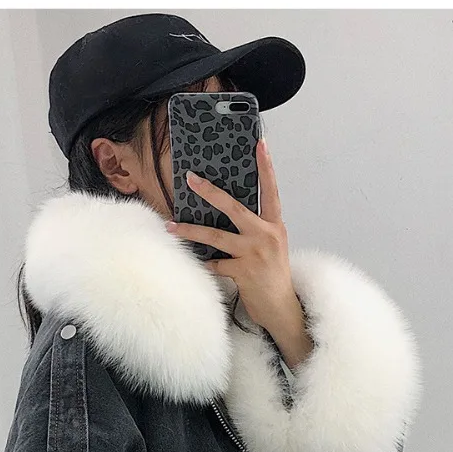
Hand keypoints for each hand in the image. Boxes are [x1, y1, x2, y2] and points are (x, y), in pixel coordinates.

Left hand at [164, 138, 308, 355]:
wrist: (281, 307)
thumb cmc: (273, 276)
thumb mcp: (272, 246)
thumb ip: (256, 229)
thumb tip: (229, 214)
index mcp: (274, 225)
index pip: (271, 190)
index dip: (266, 167)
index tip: (259, 143)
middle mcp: (266, 235)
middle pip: (234, 207)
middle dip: (210, 192)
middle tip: (191, 179)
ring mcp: (254, 253)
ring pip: (216, 236)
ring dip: (190, 231)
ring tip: (171, 226)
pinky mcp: (243, 271)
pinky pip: (215, 263)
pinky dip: (205, 263)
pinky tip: (199, 263)